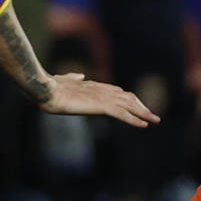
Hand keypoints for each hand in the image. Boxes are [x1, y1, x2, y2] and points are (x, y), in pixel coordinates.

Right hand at [41, 74, 160, 127]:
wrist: (46, 89)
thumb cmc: (50, 86)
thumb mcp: (64, 81)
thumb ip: (73, 79)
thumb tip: (80, 75)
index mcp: (93, 85)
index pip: (117, 92)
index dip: (128, 99)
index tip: (136, 106)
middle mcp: (101, 89)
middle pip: (127, 97)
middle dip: (140, 106)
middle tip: (152, 115)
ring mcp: (102, 97)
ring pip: (129, 105)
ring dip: (143, 113)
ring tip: (154, 120)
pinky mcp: (101, 106)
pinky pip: (122, 114)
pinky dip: (135, 119)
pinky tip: (144, 125)